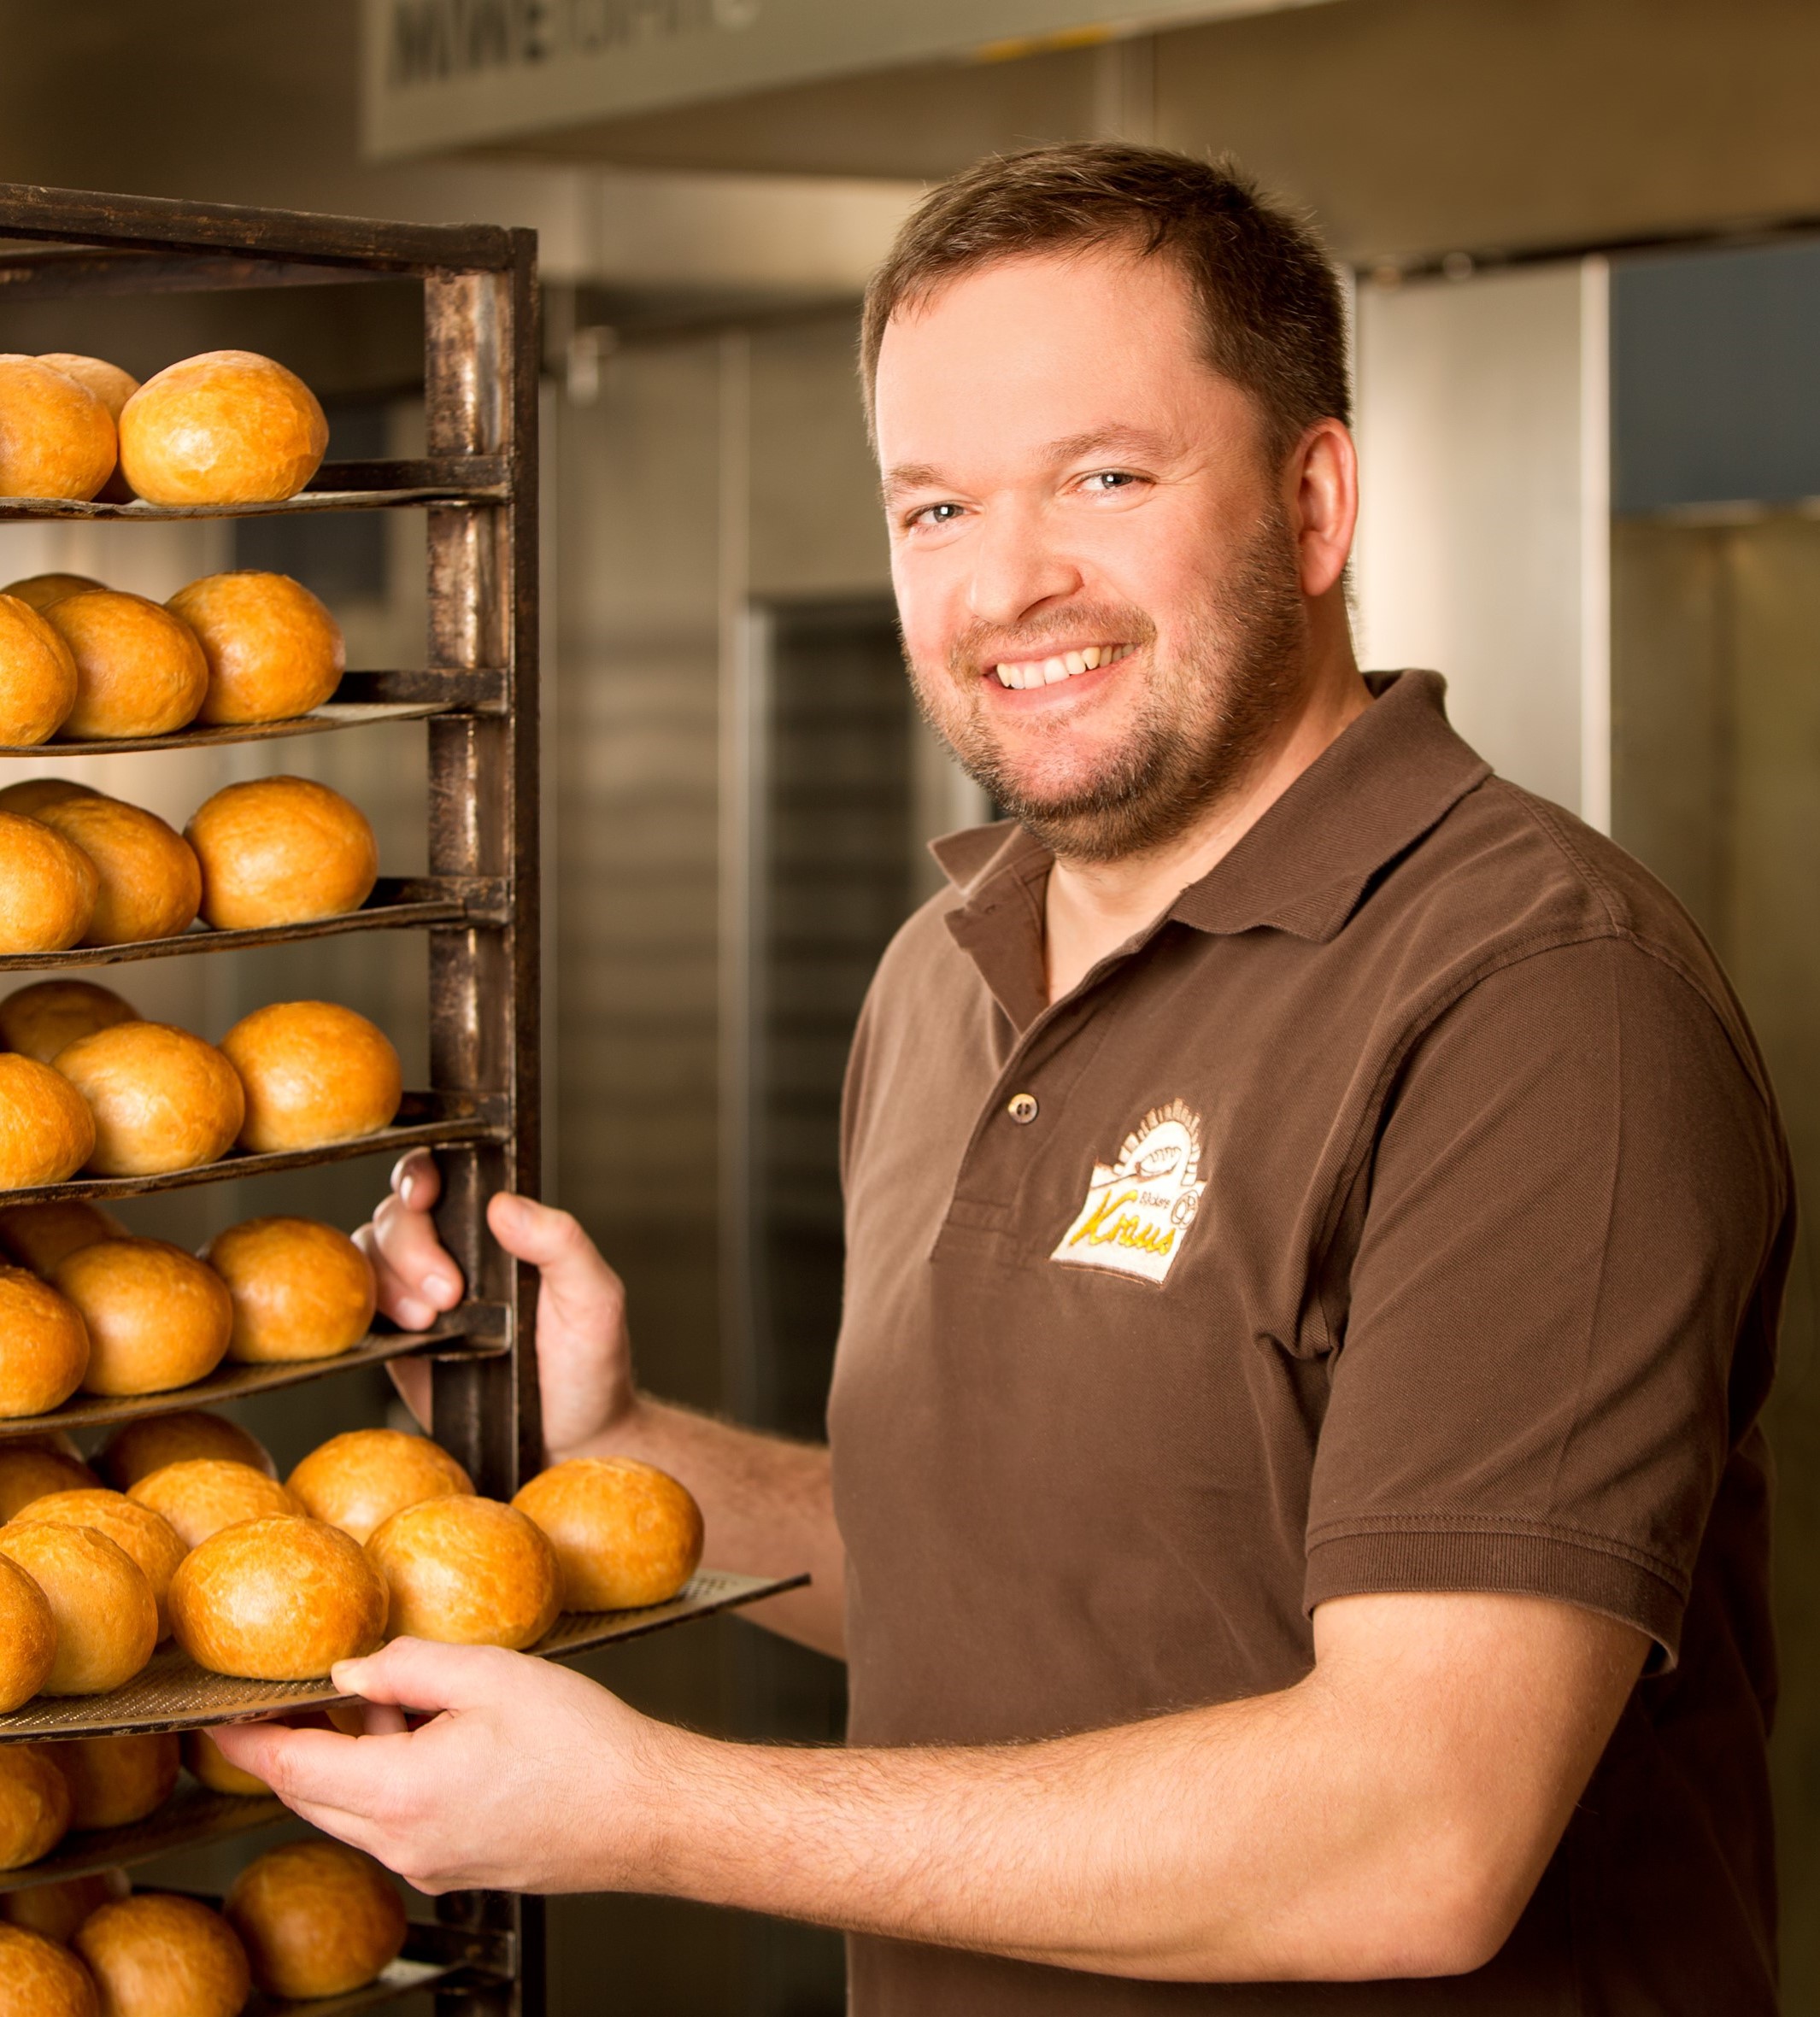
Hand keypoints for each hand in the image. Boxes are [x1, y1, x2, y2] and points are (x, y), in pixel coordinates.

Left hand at [213, 1639, 681, 1895]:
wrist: (646, 1813)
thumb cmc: (584, 1745)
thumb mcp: (493, 1674)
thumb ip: (409, 1666)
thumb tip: (351, 1671)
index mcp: (402, 1794)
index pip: (293, 1769)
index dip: (248, 1741)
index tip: (216, 1718)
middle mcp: (404, 1844)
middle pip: (314, 1798)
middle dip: (296, 1747)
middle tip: (295, 1695)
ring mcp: (429, 1865)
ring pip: (355, 1812)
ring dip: (354, 1760)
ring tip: (403, 1701)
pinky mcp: (456, 1868)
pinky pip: (395, 1824)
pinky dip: (392, 1780)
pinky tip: (438, 1738)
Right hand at [359, 1151, 639, 1460]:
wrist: (569, 1441)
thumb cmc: (589, 1365)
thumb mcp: (594, 1298)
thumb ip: (561, 1243)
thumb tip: (506, 1204)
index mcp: (499, 1229)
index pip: (446, 1176)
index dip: (421, 1175)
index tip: (425, 1197)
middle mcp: (455, 1252)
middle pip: (398, 1216)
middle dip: (412, 1246)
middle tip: (449, 1294)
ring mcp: (421, 1295)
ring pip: (371, 1257)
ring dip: (391, 1281)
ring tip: (432, 1321)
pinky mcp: (399, 1339)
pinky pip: (360, 1310)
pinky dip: (368, 1313)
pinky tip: (407, 1333)